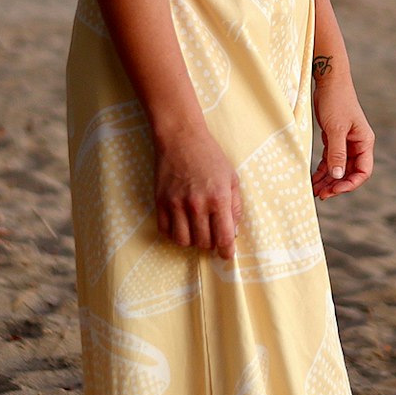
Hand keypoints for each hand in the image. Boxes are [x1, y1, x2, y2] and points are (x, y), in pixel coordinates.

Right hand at [152, 124, 243, 256]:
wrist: (181, 139)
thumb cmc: (210, 158)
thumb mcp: (232, 179)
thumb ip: (235, 207)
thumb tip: (233, 231)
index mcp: (219, 199)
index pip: (223, 237)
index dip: (226, 251)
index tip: (227, 255)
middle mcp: (197, 205)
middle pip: (203, 242)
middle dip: (210, 244)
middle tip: (212, 235)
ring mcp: (176, 204)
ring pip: (183, 241)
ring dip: (192, 241)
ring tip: (196, 231)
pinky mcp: (160, 202)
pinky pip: (165, 231)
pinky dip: (174, 234)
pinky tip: (181, 226)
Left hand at [312, 70, 374, 199]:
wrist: (329, 81)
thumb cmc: (336, 101)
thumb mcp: (336, 129)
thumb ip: (337, 153)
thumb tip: (337, 176)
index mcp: (364, 142)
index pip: (363, 171)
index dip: (350, 184)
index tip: (334, 190)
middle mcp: (357, 145)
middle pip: (350, 172)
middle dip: (337, 185)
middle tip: (321, 195)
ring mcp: (346, 142)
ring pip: (338, 168)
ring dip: (328, 180)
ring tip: (314, 191)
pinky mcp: (334, 139)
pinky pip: (330, 160)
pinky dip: (322, 170)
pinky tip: (313, 178)